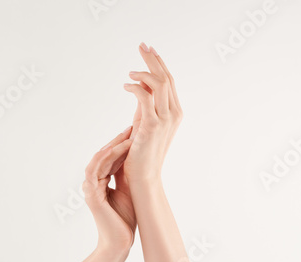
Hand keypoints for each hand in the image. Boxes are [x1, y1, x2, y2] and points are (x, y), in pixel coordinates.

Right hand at [82, 127, 136, 252]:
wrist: (119, 243)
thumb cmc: (125, 219)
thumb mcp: (129, 190)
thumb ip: (128, 174)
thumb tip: (139, 155)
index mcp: (103, 181)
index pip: (111, 157)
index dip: (123, 143)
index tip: (136, 131)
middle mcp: (95, 182)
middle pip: (105, 154)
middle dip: (118, 139)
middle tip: (132, 126)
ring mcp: (91, 187)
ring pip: (99, 159)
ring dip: (113, 145)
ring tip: (127, 134)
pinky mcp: (91, 194)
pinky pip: (95, 170)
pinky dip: (105, 158)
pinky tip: (117, 148)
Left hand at [124, 43, 182, 181]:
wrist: (143, 177)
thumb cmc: (141, 153)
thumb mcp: (144, 124)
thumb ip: (145, 106)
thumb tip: (138, 86)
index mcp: (174, 112)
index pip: (169, 81)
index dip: (159, 63)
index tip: (149, 50)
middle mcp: (174, 113)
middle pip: (166, 77)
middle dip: (153, 58)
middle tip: (142, 45)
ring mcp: (165, 119)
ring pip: (159, 83)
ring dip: (144, 71)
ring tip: (130, 71)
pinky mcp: (152, 125)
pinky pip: (145, 95)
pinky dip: (135, 86)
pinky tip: (126, 86)